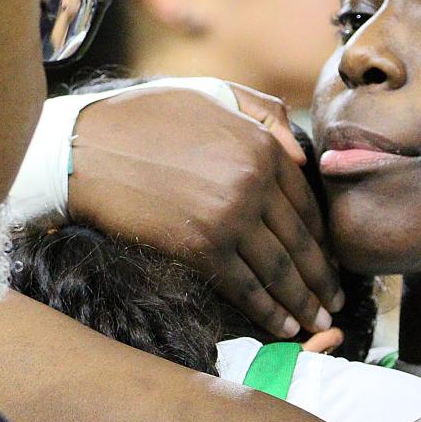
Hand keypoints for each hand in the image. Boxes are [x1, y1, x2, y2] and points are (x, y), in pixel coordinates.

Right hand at [66, 83, 341, 338]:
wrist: (86, 149)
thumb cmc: (145, 118)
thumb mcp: (212, 96)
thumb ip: (263, 115)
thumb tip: (303, 154)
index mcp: (262, 146)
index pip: (307, 203)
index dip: (321, 238)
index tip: (329, 260)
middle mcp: (254, 182)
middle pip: (301, 241)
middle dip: (321, 278)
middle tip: (334, 302)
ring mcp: (230, 217)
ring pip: (280, 270)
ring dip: (303, 302)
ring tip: (318, 323)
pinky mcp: (201, 247)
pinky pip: (246, 287)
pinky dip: (269, 311)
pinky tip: (284, 325)